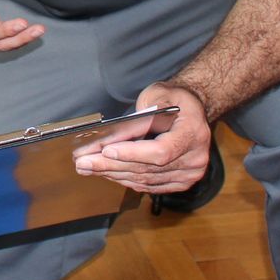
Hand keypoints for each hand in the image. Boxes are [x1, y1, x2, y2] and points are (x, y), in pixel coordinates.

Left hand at [72, 83, 211, 194]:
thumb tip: (115, 135)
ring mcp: (190, 173)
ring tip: (88, 167)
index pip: (161, 151)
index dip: (132, 154)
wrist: (193, 110)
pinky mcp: (181, 182)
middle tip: (84, 162)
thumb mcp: (159, 93)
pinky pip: (149, 185)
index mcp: (193, 133)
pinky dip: (126, 179)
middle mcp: (195, 158)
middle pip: (147, 168)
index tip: (106, 151)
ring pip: (145, 180)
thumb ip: (141, 113)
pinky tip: (107, 173)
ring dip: (114, 174)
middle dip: (111, 165)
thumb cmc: (175, 99)